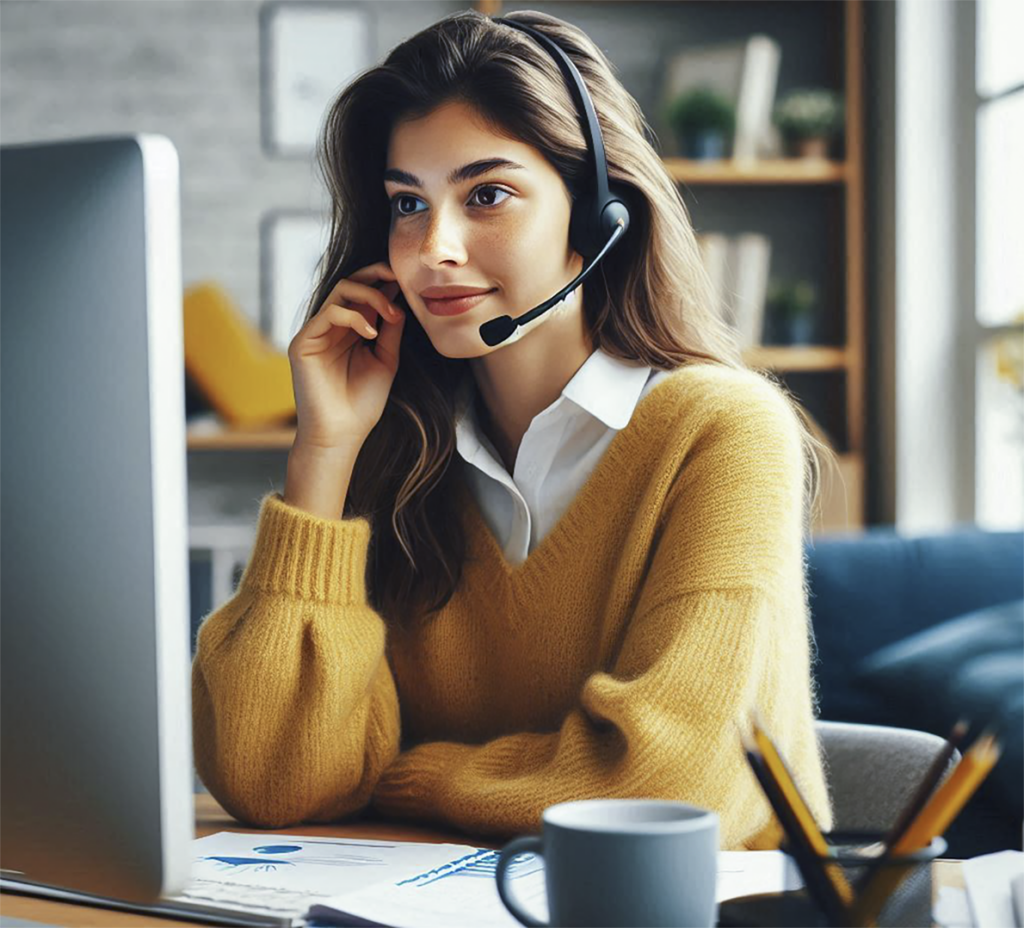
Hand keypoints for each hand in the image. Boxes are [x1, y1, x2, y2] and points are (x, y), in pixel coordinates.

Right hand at [287, 261, 406, 450]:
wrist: (342, 434)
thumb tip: (399, 302)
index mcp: (349, 330)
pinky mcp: (303, 342)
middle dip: (375, 274)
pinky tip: (371, 332)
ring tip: (391, 314)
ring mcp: (315, 333)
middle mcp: (330, 327)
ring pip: (340, 291)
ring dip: (371, 296)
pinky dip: (354, 316)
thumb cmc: (362, 404)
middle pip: (349, 283)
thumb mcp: (385, 360)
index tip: (408, 281)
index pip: (363, 293)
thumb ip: (390, 331)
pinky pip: (329, 313)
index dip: (384, 282)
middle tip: (399, 278)